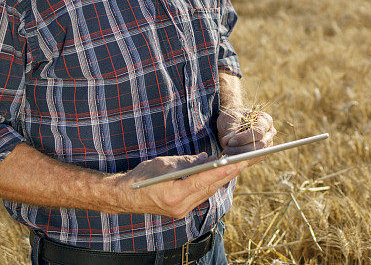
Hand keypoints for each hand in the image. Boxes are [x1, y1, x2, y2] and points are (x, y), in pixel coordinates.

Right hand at [115, 153, 246, 217]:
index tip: (240, 162)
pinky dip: (211, 184)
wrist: (124, 197)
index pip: (205, 180)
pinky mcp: (181, 210)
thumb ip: (188, 162)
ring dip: (222, 179)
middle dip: (229, 174)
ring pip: (207, 192)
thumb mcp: (164, 164)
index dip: (223, 171)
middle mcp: (180, 206)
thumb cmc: (141, 177)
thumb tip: (208, 158)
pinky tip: (221, 175)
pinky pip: (201, 195)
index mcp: (174, 194)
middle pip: (210, 188)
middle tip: (246, 160)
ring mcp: (181, 211)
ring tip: (238, 165)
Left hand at [217, 107, 276, 159]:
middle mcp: (269, 133)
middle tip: (226, 148)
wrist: (234, 122)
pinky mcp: (261, 154)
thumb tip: (228, 142)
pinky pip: (252, 160)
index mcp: (265, 120)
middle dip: (241, 149)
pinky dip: (240, 160)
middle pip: (260, 145)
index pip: (258, 132)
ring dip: (239, 155)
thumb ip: (231, 132)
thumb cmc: (233, 118)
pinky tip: (230, 156)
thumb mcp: (230, 120)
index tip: (231, 141)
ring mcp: (267, 144)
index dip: (245, 138)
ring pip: (256, 154)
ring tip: (226, 151)